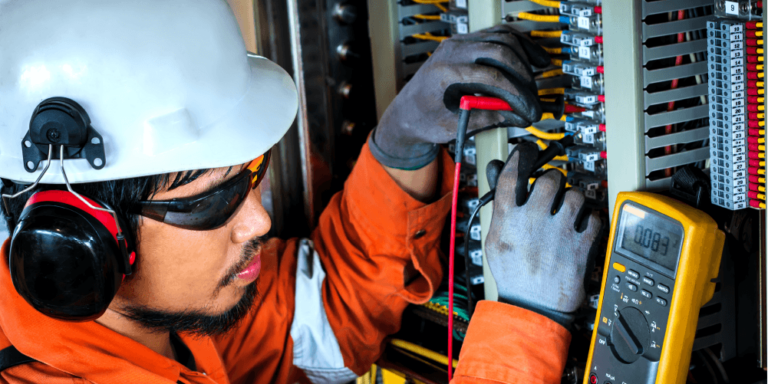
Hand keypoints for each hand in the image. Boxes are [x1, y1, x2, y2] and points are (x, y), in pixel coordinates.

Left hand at [369, 25, 549, 169]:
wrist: (408, 111)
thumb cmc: (423, 119)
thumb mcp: (454, 126)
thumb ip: (486, 118)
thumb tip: (517, 115)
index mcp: (443, 72)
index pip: (490, 74)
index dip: (515, 92)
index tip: (528, 109)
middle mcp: (451, 51)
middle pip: (500, 50)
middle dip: (523, 75)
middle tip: (532, 98)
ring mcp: (459, 43)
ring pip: (502, 37)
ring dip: (525, 56)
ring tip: (539, 76)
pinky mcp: (467, 42)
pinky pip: (498, 34)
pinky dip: (519, 45)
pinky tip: (532, 57)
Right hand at [485, 142, 601, 327]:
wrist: (534, 308)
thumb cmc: (514, 275)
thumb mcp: (495, 239)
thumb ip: (499, 205)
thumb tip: (497, 172)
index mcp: (508, 219)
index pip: (513, 173)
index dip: (521, 156)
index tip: (527, 151)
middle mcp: (534, 221)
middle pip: (549, 178)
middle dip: (552, 180)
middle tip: (551, 190)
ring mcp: (560, 232)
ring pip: (575, 195)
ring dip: (573, 200)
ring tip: (567, 212)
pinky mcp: (582, 244)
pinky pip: (594, 216)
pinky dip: (590, 220)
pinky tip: (580, 228)